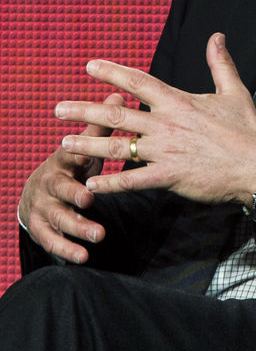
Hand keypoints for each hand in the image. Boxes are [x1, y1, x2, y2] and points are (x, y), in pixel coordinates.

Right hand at [18, 93, 122, 263]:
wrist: (39, 191)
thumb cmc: (73, 165)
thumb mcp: (85, 146)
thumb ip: (102, 127)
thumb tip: (121, 93)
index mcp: (63, 159)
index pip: (69, 155)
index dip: (76, 154)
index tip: (85, 155)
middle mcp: (50, 183)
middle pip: (60, 189)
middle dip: (74, 194)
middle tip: (90, 200)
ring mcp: (43, 207)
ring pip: (58, 217)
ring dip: (77, 227)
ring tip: (99, 235)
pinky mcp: (41, 228)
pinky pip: (51, 241)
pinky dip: (66, 249)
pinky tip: (83, 257)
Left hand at [55, 33, 255, 206]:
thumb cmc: (246, 129)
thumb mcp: (233, 91)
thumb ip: (220, 63)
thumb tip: (217, 35)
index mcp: (179, 101)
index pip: (138, 82)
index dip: (112, 73)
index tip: (90, 66)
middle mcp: (166, 124)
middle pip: (117, 114)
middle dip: (84, 110)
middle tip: (57, 109)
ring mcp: (166, 151)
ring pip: (118, 147)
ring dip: (88, 145)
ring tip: (63, 144)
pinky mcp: (169, 177)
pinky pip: (133, 180)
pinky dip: (110, 182)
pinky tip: (91, 183)